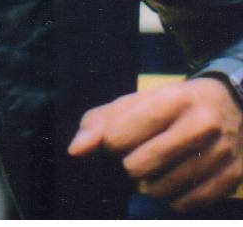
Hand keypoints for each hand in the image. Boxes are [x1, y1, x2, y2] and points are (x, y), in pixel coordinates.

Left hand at [68, 78, 242, 211]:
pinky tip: (175, 180)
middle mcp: (201, 124)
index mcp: (173, 99)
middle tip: (138, 156)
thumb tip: (75, 151)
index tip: (116, 141)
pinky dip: (173, 198)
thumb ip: (100, 122)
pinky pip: (186, 205)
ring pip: (161, 189)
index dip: (110, 144)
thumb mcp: (136, 102)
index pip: (121, 135)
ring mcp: (221, 153)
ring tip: (156, 168)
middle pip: (138, 166)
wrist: (231, 104)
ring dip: (150, 184)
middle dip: (129, 165)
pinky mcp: (233, 178)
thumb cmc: (171, 103)